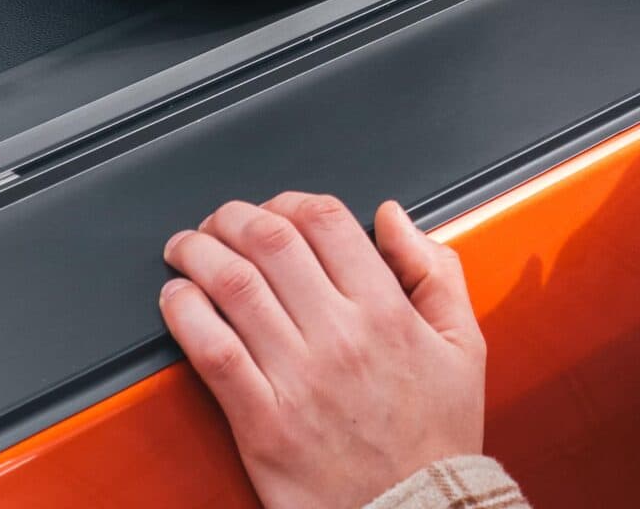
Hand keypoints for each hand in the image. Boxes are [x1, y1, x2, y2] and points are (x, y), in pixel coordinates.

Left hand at [159, 192, 484, 508]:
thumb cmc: (436, 439)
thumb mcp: (463, 346)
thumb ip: (434, 270)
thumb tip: (392, 217)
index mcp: (387, 311)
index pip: (324, 221)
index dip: (288, 201)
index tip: (274, 209)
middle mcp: (340, 336)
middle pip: (269, 241)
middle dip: (233, 218)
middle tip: (219, 222)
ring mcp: (298, 378)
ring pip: (233, 286)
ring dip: (199, 254)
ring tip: (187, 249)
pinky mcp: (262, 423)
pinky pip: (212, 351)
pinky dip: (185, 313)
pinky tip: (176, 299)